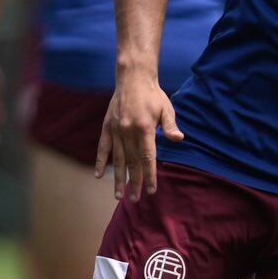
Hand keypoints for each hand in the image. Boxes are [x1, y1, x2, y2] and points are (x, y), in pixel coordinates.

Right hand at [95, 72, 180, 198]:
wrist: (133, 78)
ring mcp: (116, 129)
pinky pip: (103, 147)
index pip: (147, 158)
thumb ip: (170, 126)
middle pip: (132, 162)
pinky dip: (101, 161)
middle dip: (135, 182)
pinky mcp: (107, 126)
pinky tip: (99, 175)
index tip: (152, 191)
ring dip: (118, 178)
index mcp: (144, 128)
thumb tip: (178, 139)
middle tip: (135, 200)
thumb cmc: (153, 95)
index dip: (150, 176)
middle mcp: (128, 131)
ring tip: (119, 195)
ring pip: (118, 159)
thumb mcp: (166, 108)